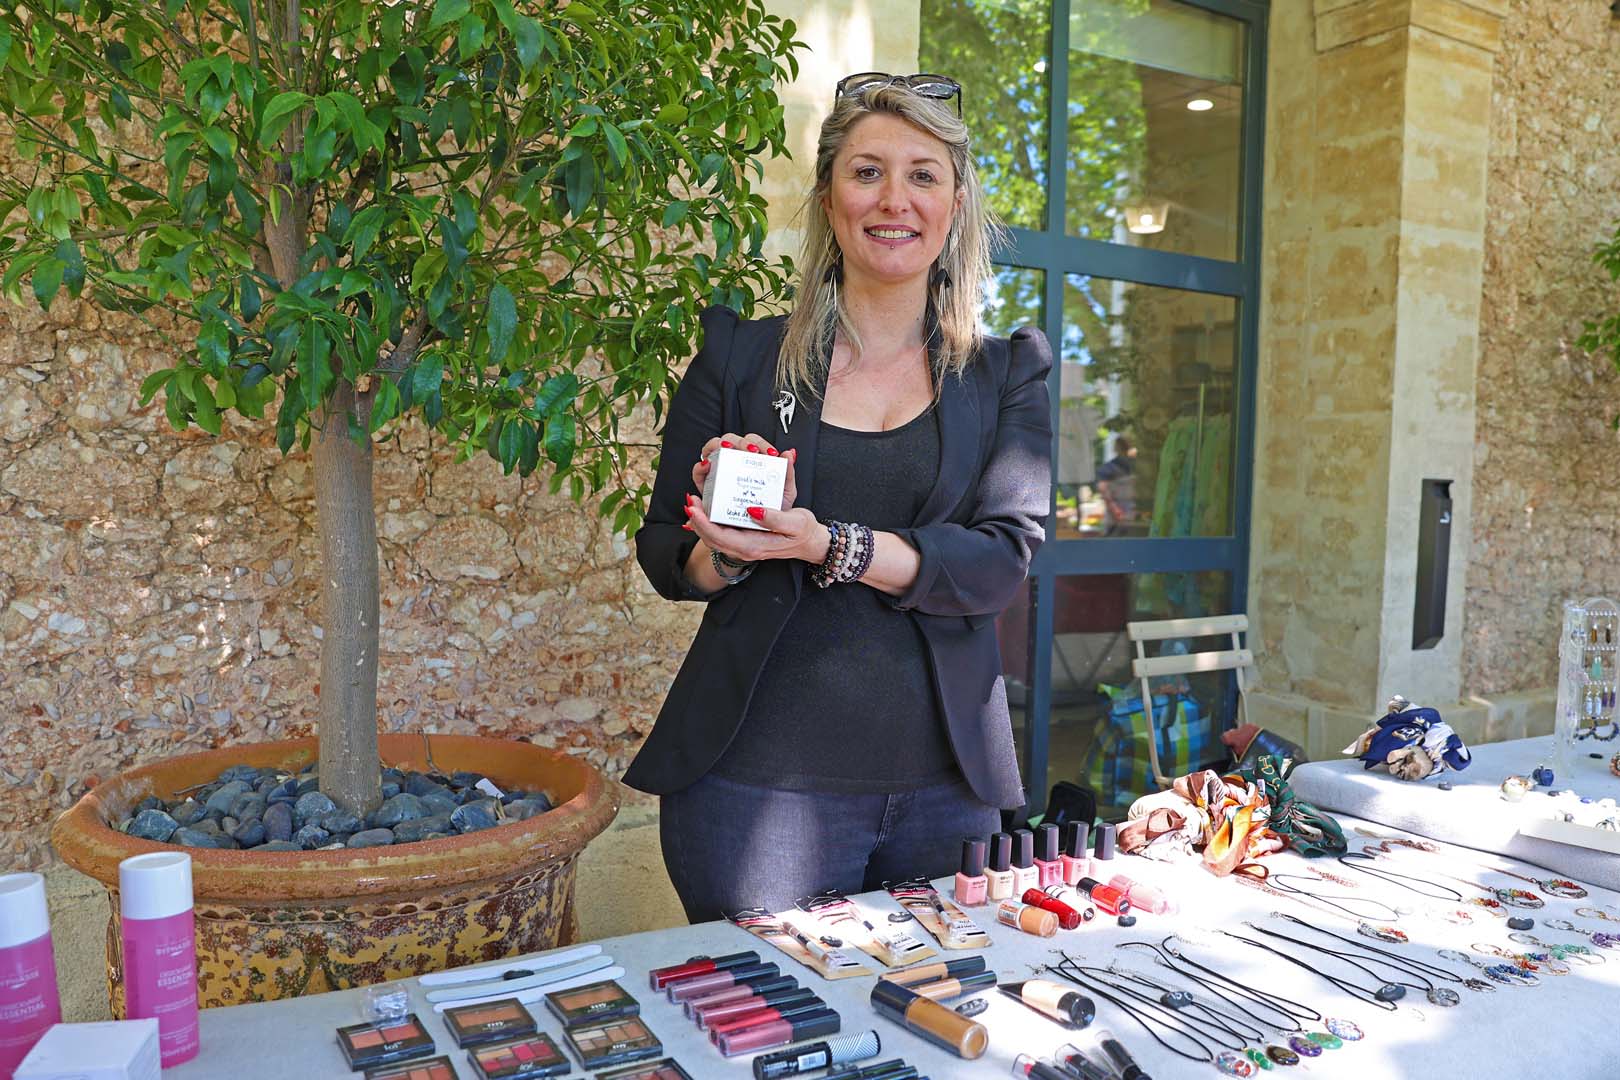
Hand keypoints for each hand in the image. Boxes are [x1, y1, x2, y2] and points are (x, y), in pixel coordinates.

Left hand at [683, 494, 827, 564]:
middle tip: (689, 500)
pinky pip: (720, 535)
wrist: (811, 543)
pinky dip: (708, 524)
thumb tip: (753, 510)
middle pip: (711, 539)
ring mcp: (743, 547)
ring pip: (713, 538)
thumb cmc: (804, 531)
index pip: (721, 537)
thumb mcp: (795, 522)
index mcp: (754, 546)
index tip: (695, 506)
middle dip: (697, 520)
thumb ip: (774, 518)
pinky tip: (704, 510)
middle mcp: (745, 549)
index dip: (704, 523)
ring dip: (700, 522)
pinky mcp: (744, 540)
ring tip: (693, 503)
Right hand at [691, 432, 797, 509]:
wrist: (761, 531)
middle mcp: (735, 462)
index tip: (769, 453)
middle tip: (750, 452)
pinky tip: (707, 466)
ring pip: (712, 449)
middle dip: (738, 443)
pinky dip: (700, 468)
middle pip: (730, 440)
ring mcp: (719, 471)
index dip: (758, 442)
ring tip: (726, 451)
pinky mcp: (707, 485)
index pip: (753, 441)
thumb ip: (787, 474)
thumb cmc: (772, 509)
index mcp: (753, 460)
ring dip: (717, 447)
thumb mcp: (784, 493)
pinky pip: (698, 472)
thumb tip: (790, 453)